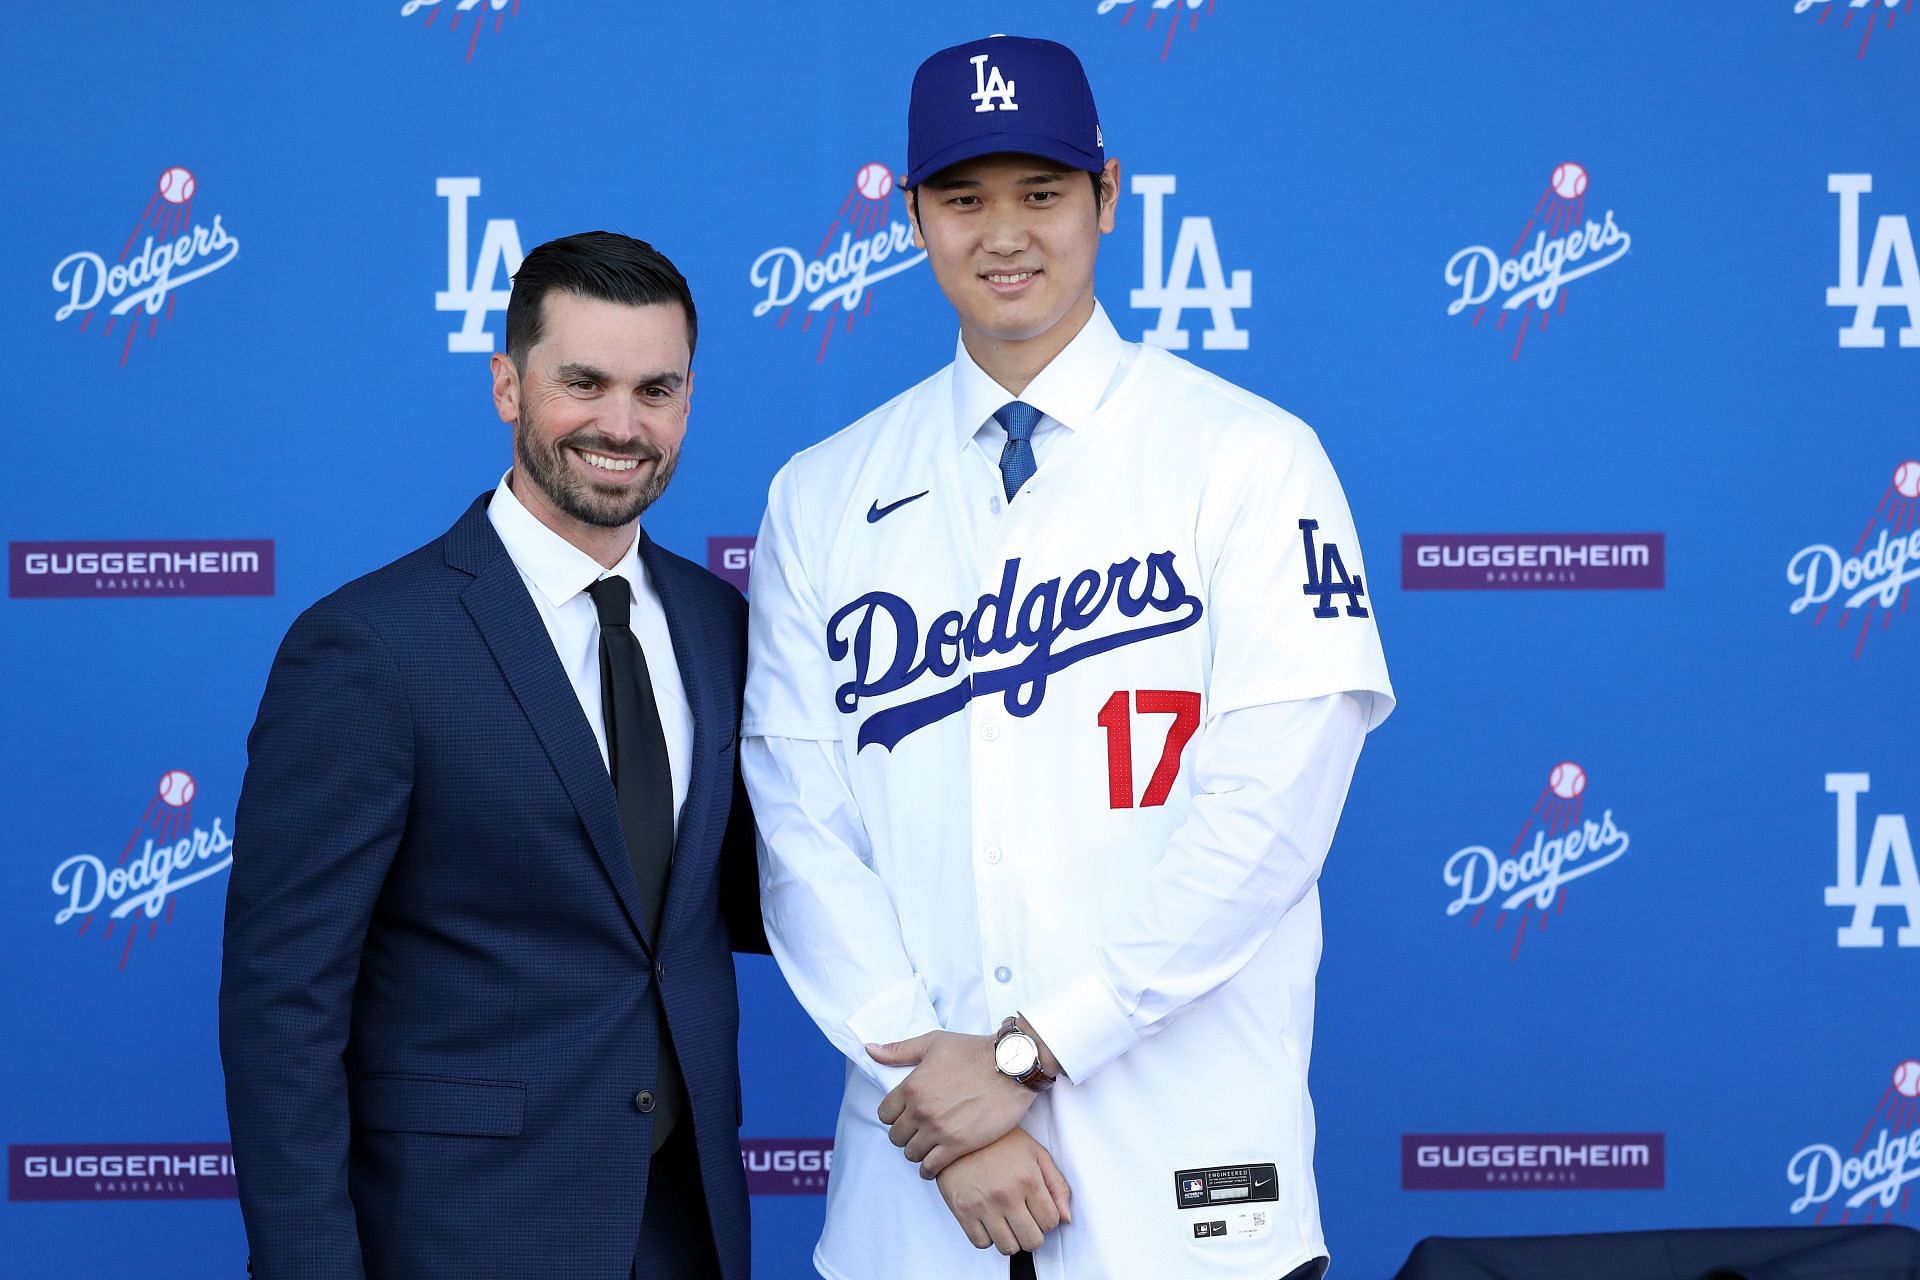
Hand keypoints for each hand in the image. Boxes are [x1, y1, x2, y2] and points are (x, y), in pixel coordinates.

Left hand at [869, 1030, 1035, 1176]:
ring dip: (917, 1151)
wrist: (1011, 1065)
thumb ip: (899, 1051)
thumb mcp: (933, 1043)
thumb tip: (869, 1049)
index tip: (905, 1115)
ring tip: (928, 1146)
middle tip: (918, 1131)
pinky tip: (935, 1164)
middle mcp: (920, 1110)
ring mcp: (938, 1129)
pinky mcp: (958, 1145)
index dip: (894, 1115)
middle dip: (905, 1134)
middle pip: (895, 1136)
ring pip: (911, 1153)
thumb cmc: (974, 1050)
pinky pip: (931, 1167)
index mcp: (911, 1086)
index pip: (884, 1114)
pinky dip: (929, 1169)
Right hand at [934, 1127, 1072, 1254]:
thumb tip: (1066, 1217)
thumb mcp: (1035, 1153)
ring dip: (1011, 1238)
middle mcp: (1006, 1195)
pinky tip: (988, 1220)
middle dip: (1032, 1234)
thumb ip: (1057, 1185)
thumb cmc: (998, 1141)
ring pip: (1008, 1247)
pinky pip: (981, 1243)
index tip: (1039, 1211)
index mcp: (1028, 1178)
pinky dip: (987, 1237)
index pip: (1051, 1222)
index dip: (1048, 1219)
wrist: (959, 1133)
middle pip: (1032, 1241)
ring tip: (1007, 1220)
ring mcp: (983, 1205)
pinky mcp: (962, 1211)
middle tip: (1025, 1220)